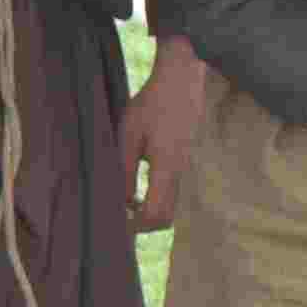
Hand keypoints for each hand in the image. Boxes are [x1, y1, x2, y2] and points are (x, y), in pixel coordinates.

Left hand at [119, 35, 208, 231]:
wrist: (182, 81)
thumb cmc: (152, 105)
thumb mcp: (129, 135)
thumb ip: (124, 169)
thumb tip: (122, 200)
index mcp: (167, 168)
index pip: (156, 214)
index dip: (136, 225)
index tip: (117, 223)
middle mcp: (182, 173)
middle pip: (167, 217)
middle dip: (144, 224)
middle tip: (121, 216)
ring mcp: (188, 168)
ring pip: (173, 207)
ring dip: (151, 211)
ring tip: (128, 202)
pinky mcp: (188, 162)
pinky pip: (175, 192)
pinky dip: (159, 199)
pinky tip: (141, 186)